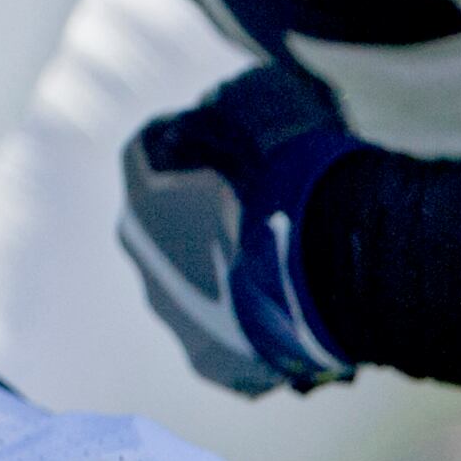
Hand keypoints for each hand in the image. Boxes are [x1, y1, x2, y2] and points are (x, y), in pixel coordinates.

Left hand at [118, 63, 362, 396]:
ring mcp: (173, 312)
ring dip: (236, 277)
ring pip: (202, 288)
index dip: (200, 144)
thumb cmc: (291, 167)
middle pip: (173, 228)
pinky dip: (260, 331)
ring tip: (294, 272)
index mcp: (139, 185)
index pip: (155, 152)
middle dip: (211, 218)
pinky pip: (234, 342)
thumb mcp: (259, 98)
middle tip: (269, 215)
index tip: (240, 148)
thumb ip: (232, 107)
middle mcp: (141, 251)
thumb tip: (228, 111)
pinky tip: (302, 318)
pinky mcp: (212, 362)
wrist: (321, 256)